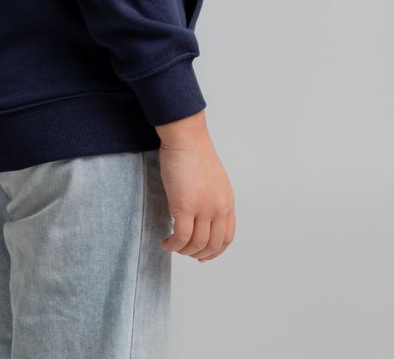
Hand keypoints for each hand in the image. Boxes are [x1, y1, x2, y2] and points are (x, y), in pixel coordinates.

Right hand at [156, 115, 235, 262]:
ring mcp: (203, 208)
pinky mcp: (184, 206)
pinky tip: (166, 242)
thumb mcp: (214, 180)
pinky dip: (173, 244)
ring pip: (196, 243)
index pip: (227, 237)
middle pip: (212, 244)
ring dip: (183, 251)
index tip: (203, 255)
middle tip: (185, 253)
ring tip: (172, 246)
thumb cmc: (194, 152)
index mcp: (227, 202)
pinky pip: (180, 236)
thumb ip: (212, 199)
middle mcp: (219, 208)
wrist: (186, 138)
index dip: (215, 251)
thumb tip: (200, 217)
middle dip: (198, 254)